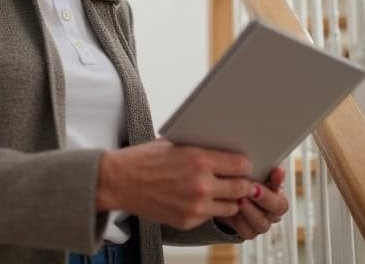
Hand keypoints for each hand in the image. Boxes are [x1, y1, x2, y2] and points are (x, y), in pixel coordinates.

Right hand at [97, 139, 253, 230]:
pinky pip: (211, 216)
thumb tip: (223, 150)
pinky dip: (210, 209)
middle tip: (236, 180)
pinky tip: (201, 200)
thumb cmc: (144, 160)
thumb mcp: (176, 144)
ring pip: (231, 206)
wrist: (120, 181)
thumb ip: (202, 150)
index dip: (244, 165)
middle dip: (241, 183)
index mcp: (199, 159)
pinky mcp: (188, 220)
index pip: (241, 165)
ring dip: (229, 199)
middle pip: (241, 187)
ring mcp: (196, 205)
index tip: (242, 166)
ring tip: (221, 192)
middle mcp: (201, 184)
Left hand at [216, 166, 288, 239]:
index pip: (281, 204)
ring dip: (248, 211)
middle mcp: (272, 215)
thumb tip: (280, 170)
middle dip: (259, 201)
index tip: (257, 186)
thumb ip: (271, 174)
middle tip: (247, 191)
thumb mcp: (261, 176)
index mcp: (279, 201)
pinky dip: (238, 221)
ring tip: (238, 199)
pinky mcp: (249, 232)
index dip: (269, 195)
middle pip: (272, 214)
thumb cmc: (251, 183)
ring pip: (259, 223)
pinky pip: (246, 231)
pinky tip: (232, 208)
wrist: (234, 196)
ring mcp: (261, 225)